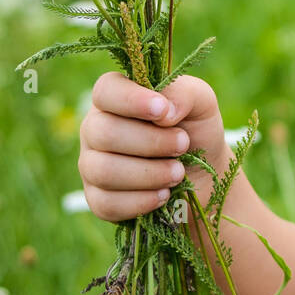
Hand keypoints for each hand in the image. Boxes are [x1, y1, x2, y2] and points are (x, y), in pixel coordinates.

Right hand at [78, 70, 230, 221]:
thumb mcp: (200, 103)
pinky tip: (164, 194)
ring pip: (103, 171)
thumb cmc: (195, 131)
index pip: (106, 91)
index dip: (131, 100)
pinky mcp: (97, 199)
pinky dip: (141, 201)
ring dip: (148, 174)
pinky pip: (106, 203)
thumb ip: (185, 94)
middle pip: (104, 133)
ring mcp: (91, 165)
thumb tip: (165, 110)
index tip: (162, 111)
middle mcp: (96, 128)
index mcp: (115, 97)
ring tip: (178, 172)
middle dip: (151, 142)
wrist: (203, 176)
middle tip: (183, 144)